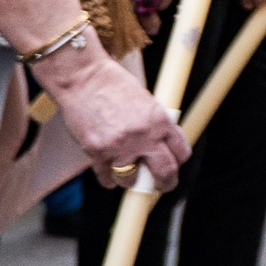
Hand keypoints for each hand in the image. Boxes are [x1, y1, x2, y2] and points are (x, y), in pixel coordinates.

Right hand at [35, 37, 189, 189]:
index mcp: (161, 121)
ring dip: (131, 180)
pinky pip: (106, 177)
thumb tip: (161, 144)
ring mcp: (119, 147)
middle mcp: (144, 136)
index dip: (179, 162)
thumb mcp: (146, 101)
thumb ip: (155, 123)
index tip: (175, 165)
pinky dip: (109, 180)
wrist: (85, 79)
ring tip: (129, 176)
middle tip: (162, 185)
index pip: (180, 151)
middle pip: (165, 171)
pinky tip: (110, 177)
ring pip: (131, 180)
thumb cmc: (115, 85)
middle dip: (165, 182)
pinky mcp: (96, 152)